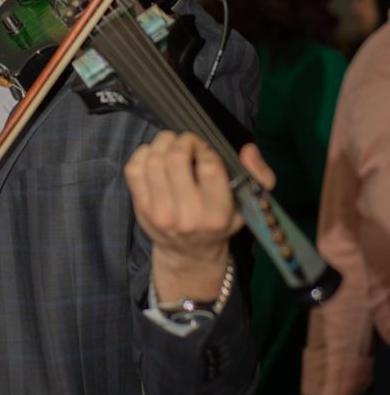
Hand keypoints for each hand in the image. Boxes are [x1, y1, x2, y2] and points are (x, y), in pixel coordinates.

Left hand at [125, 131, 274, 299]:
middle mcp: (186, 216)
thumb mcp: (248, 206)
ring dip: (163, 142)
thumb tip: (248, 150)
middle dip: (184, 140)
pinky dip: (143, 153)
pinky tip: (155, 155)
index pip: (209, 168)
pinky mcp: (140, 208)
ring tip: (173, 144)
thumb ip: (259, 175)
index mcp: (216, 216)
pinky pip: (134, 169)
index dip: (207, 150)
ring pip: (153, 160)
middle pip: (176, 159)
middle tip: (189, 142)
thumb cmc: (221, 223)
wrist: (189, 254)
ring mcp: (159, 213)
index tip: (207, 151)